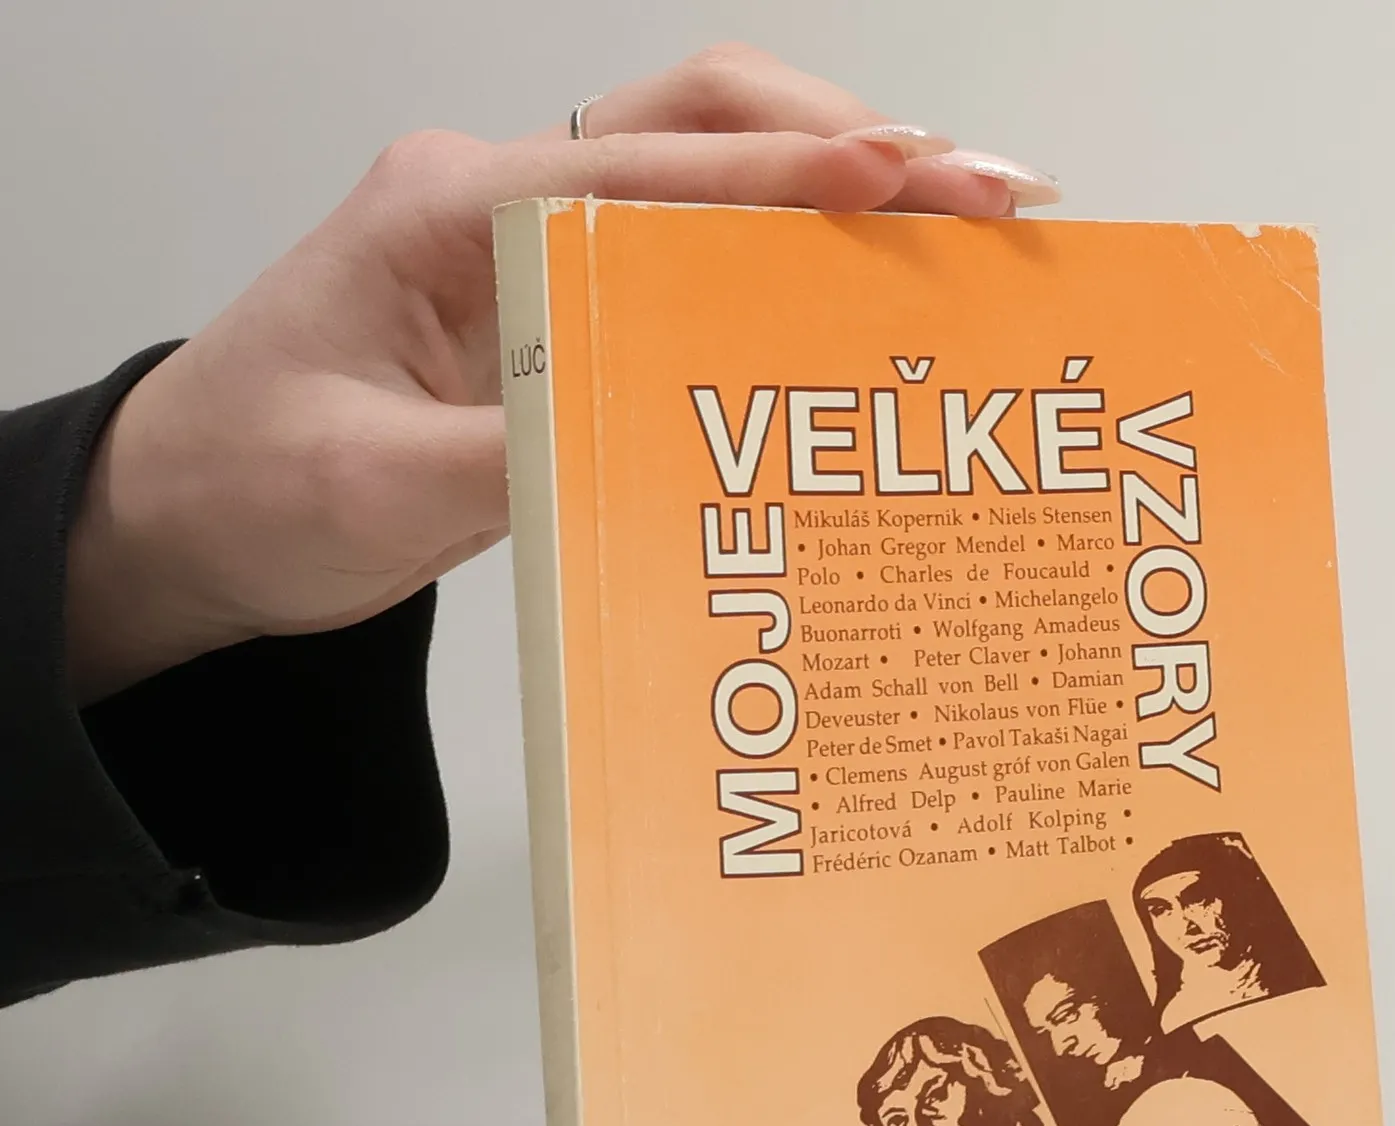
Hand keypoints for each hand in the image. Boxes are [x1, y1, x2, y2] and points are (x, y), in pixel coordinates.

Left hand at [63, 44, 1057, 701]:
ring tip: (965, 233)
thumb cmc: (251, 488)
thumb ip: (514, 458)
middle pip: (705, 120)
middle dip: (854, 143)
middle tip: (989, 197)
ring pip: (712, 172)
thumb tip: (660, 436)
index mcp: (450, 211)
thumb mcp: (374, 495)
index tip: (918, 182)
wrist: (184, 515)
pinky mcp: (558, 308)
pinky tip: (864, 301)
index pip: (654, 169)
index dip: (794, 174)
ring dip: (839, 186)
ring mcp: (534, 248)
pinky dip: (790, 259)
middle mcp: (502, 203)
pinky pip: (694, 257)